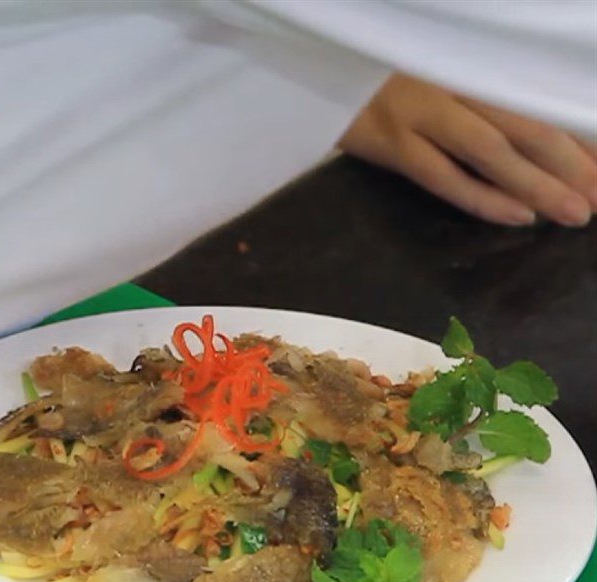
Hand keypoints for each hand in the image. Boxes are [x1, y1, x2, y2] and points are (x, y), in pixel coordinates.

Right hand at [339, 74, 596, 226]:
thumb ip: (469, 96)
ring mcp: (419, 112)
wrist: (313, 69)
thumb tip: (523, 138)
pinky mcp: (390, 142)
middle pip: (527, 125)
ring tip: (576, 213)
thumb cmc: (372, 75)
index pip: (536, 101)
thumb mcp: (429, 74)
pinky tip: (518, 216)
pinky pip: (444, 177)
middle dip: (572, 164)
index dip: (576, 135)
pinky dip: (483, 197)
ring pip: (492, 153)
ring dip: (539, 185)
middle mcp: (450, 82)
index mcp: (467, 62)